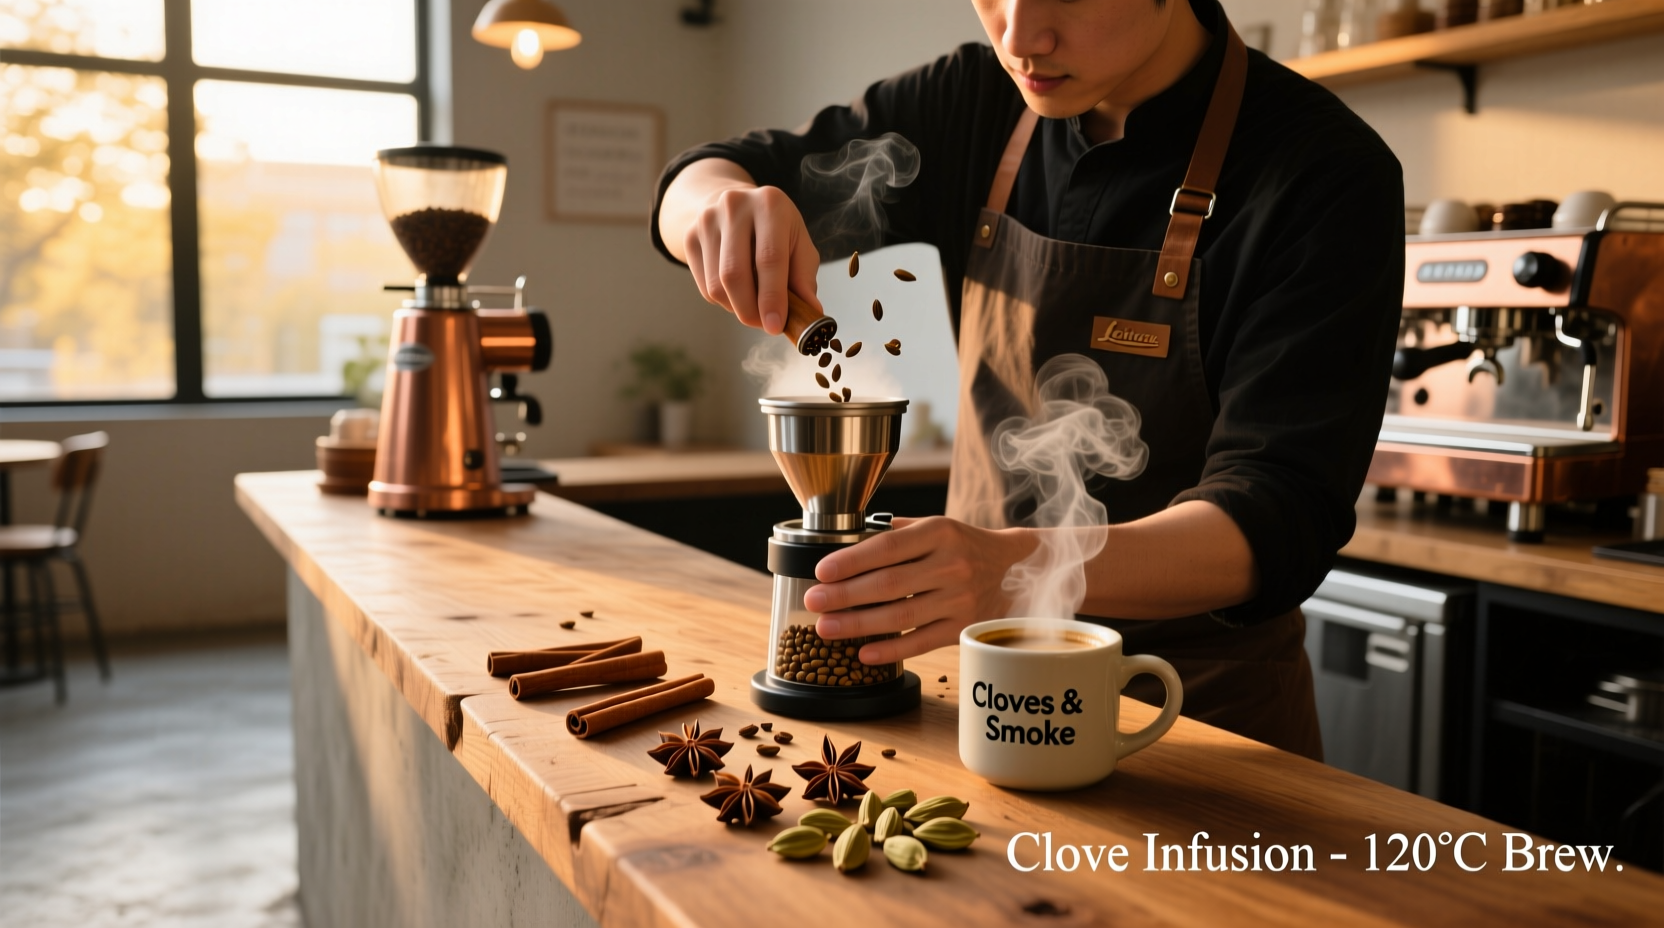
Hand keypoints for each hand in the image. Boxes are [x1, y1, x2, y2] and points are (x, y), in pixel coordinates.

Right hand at [682, 184, 823, 335]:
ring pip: (717, 285)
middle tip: (765, 325)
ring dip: (737, 308)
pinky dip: (724, 301)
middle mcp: (734, 206)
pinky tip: (738, 293)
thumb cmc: (776, 230)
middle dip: (750, 310)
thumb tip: (810, 312)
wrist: (738, 206)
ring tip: (754, 307)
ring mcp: (707, 220)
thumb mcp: (799, 244)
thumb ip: (804, 277)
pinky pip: (705, 286)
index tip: (775, 326)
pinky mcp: (690, 236)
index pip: (769, 258)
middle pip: (735, 274)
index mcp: (770, 204)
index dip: (772, 297)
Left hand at [802, 517, 1036, 664]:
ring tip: (826, 628)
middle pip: (889, 584)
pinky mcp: (964, 628)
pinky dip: (891, 650)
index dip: (851, 561)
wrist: (1016, 571)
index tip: (821, 571)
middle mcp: (952, 565)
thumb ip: (896, 532)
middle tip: (813, 601)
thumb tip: (846, 542)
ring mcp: (960, 600)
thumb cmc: (963, 545)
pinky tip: (863, 653)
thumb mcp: (936, 526)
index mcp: (940, 532)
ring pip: (901, 616)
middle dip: (845, 595)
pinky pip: (922, 642)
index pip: (887, 547)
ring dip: (858, 624)